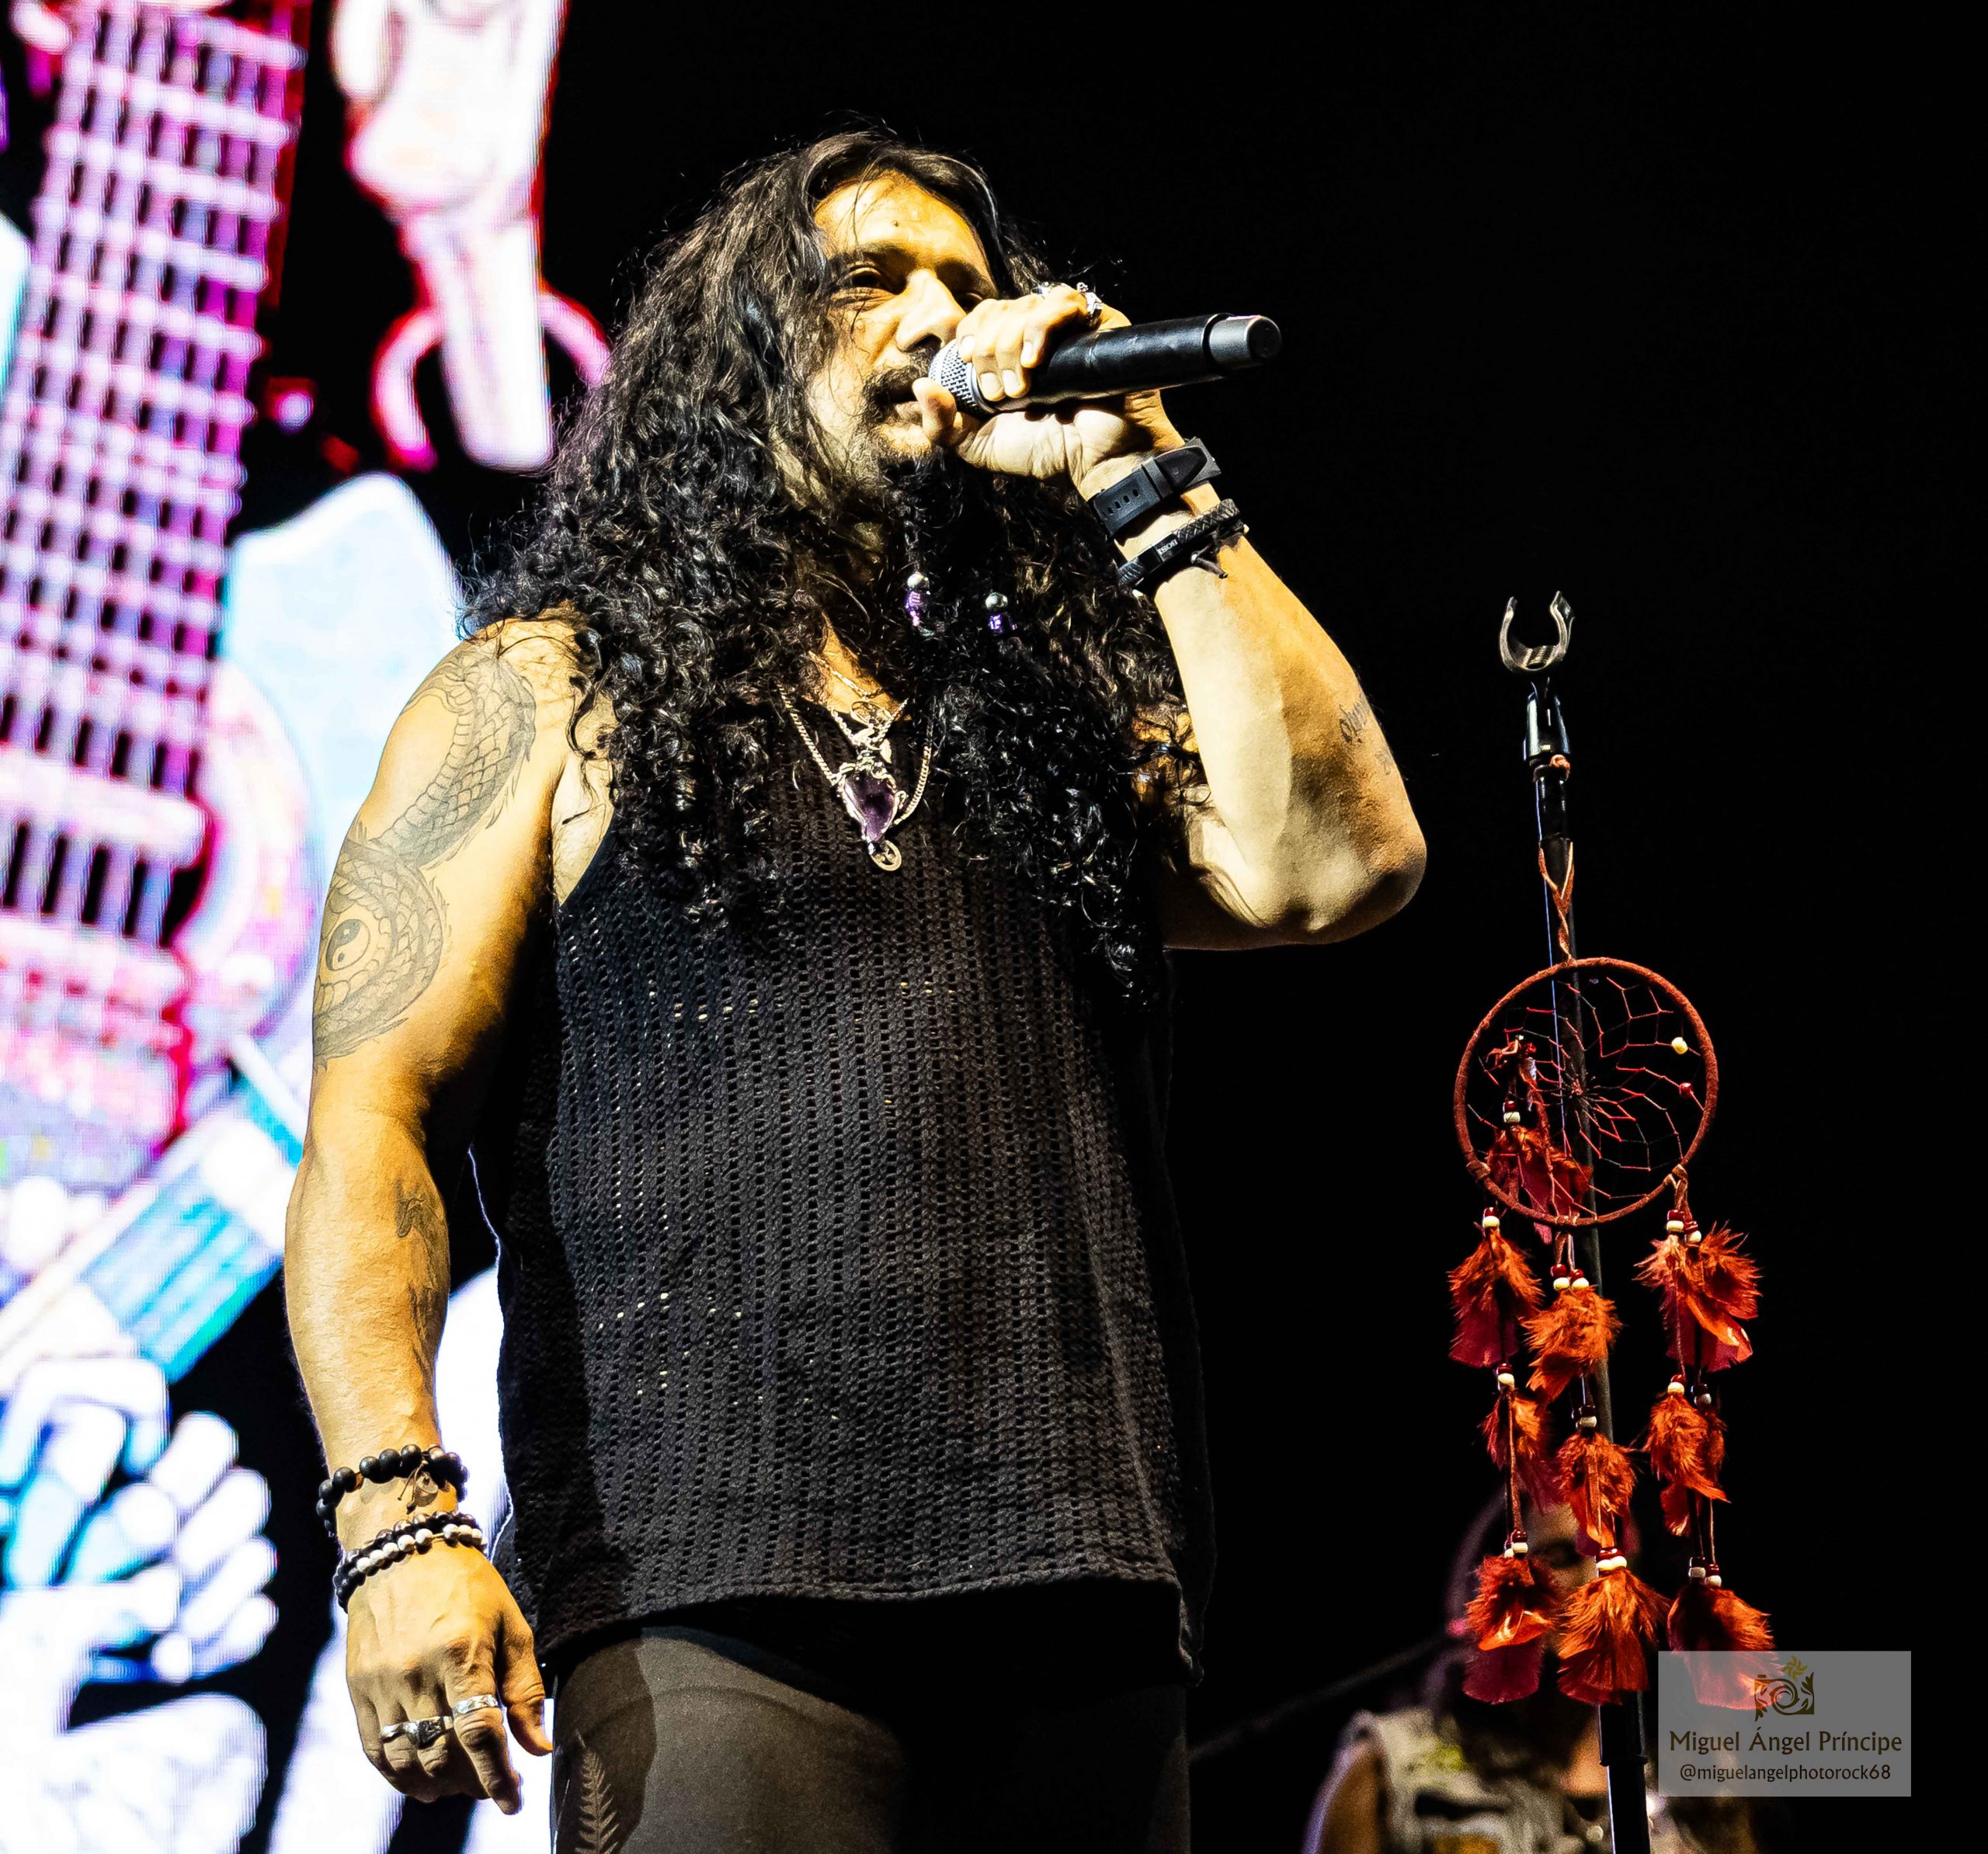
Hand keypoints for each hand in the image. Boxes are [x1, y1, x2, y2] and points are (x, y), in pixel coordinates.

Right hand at [344, 1538, 549, 1815]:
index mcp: (461, 1653)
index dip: (498, 1776)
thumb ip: (525, 1689)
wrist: (404, 1551)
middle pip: (443, 1754)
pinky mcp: (358, 1688)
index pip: (479, 1734)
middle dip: (473, 1782)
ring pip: (408, 1759)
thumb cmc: (469, 1586)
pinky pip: (376, 1748)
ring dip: (437, 1785)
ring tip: (461, 1786)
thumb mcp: (511, 1626)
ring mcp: (382, 1683)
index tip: (514, 1800)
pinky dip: (399, 1775)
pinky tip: (422, 1781)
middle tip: (492, 1785)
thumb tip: (539, 1748)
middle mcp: (417, 1673)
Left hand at [913, 285, 1183, 491]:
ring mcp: (1065, 326)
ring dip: (1010, 346)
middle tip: (999, 393)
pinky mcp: (1096, 321)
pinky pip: (1062, 301)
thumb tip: (918, 387)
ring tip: (1021, 388)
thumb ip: (942, 424)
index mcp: (1007, 353)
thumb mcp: (979, 445)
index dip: (965, 331)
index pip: (977, 317)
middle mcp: (1033, 334)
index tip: (965, 360)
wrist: (1096, 461)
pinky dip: (1040, 327)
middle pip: (995, 310)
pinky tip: (1035, 360)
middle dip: (987, 350)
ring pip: (1022, 306)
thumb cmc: (1046, 451)